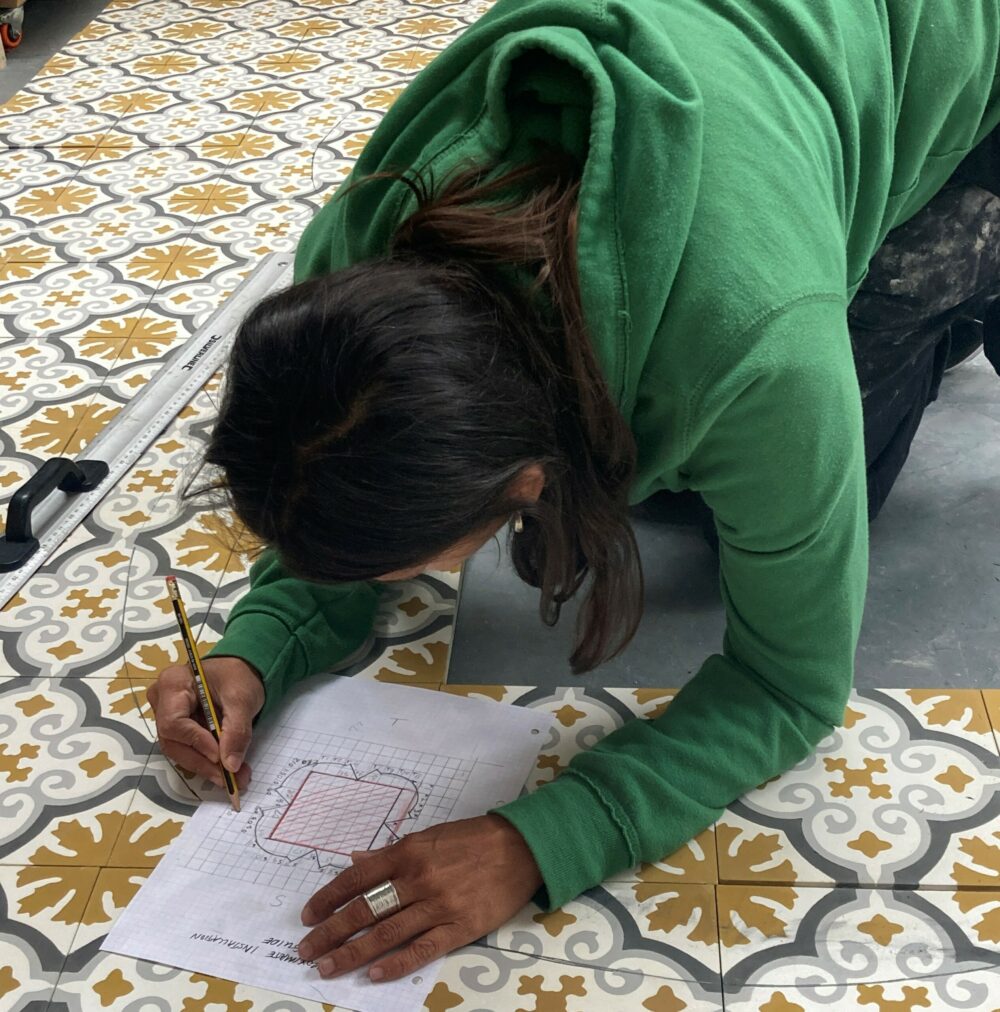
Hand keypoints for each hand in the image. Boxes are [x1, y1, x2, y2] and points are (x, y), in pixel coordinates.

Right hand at [148, 655, 264, 789]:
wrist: (239, 673)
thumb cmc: (238, 677)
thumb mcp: (243, 699)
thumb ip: (236, 730)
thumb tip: (230, 765)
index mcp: (173, 684)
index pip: (174, 722)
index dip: (195, 742)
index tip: (219, 757)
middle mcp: (162, 701)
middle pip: (173, 741)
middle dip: (202, 763)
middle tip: (230, 779)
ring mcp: (167, 717)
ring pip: (180, 751)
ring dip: (206, 768)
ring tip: (234, 779)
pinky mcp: (178, 730)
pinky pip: (188, 750)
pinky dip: (208, 763)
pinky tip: (228, 771)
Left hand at [297, 814, 541, 981]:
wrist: (520, 848)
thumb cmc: (471, 838)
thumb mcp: (427, 836)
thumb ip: (390, 853)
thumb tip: (355, 861)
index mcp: (407, 852)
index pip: (357, 878)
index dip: (328, 898)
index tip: (308, 916)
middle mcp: (417, 879)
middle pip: (365, 910)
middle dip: (331, 932)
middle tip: (306, 950)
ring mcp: (438, 906)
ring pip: (386, 933)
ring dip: (352, 953)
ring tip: (328, 966)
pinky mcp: (459, 927)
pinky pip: (421, 949)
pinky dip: (396, 963)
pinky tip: (374, 974)